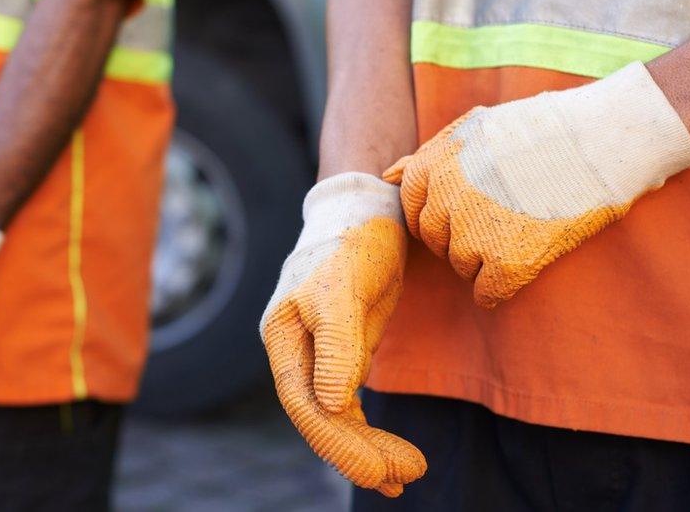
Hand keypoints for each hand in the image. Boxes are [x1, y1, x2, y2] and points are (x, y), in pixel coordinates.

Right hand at [261, 173, 425, 496]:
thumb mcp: (344, 287)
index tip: (380, 469)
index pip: (304, 402)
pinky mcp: (343, 352)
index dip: (338, 441)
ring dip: (367, 448)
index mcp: (283, 336)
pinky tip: (391, 455)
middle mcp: (295, 350)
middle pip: (320, 416)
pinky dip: (368, 430)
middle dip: (358, 451)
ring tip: (406, 475)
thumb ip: (338, 344)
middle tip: (403, 479)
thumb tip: (333, 405)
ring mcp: (317, 353)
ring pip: (336, 415)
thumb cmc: (351, 241)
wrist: (367, 210)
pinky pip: (349, 403)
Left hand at [384, 62, 689, 307]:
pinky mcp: (508, 263)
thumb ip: (428, 155)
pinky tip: (526, 262)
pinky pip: (487, 293)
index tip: (471, 208)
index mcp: (433, 166)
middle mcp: (445, 200)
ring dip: (485, 259)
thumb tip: (387, 175)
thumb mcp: (476, 127)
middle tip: (502, 220)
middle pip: (436, 241)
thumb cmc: (545, 129)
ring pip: (461, 267)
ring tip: (522, 230)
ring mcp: (474, 233)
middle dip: (461, 236)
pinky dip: (501, 287)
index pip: (414, 209)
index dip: (442, 213)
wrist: (606, 139)